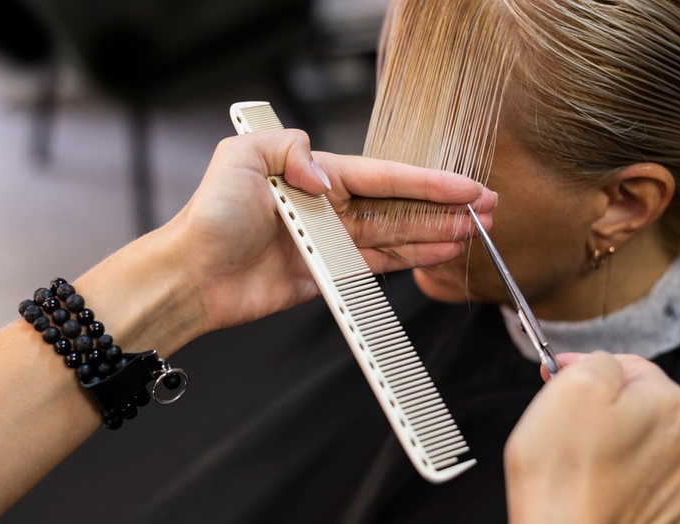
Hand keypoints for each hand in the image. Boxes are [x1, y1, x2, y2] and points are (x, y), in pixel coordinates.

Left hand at [170, 129, 496, 333]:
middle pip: (401, 206)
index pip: (387, 176)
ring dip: (436, 234)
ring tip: (474, 234)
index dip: (431, 182)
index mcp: (316, 173)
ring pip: (397, 236)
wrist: (193, 275)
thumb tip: (327, 176)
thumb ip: (291, 149)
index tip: (468, 187)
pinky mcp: (328, 275)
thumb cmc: (210, 216)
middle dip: (445, 208)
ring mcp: (332, 242)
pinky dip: (410, 261)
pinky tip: (437, 255)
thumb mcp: (243, 158)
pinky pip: (378, 266)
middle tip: (486, 211)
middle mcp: (329, 206)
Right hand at [504, 352, 679, 523]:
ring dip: (609, 442)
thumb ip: (598, 360)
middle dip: (600, 406)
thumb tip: (604, 364)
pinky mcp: (665, 515)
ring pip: (639, 443)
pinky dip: (616, 478)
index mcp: (668, 402)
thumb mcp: (573, 385)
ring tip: (574, 456)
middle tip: (560, 419)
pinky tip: (591, 484)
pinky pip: (638, 481)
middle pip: (636, 404)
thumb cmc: (563, 471)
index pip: (627, 364)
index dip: (585, 367)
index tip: (555, 378)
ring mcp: (679, 484)